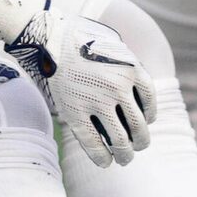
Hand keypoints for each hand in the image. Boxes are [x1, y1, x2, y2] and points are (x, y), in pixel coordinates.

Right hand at [11, 10, 156, 166]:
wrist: (45, 33)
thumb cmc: (77, 35)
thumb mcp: (111, 41)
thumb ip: (125, 61)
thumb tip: (133, 83)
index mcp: (132, 69)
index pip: (151, 103)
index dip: (150, 117)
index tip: (145, 122)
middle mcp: (119, 87)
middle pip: (139, 126)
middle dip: (141, 141)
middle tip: (138, 147)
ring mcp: (96, 101)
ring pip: (119, 139)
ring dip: (125, 154)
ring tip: (125, 159)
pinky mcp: (74, 111)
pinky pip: (92, 142)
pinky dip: (101, 157)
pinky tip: (105, 163)